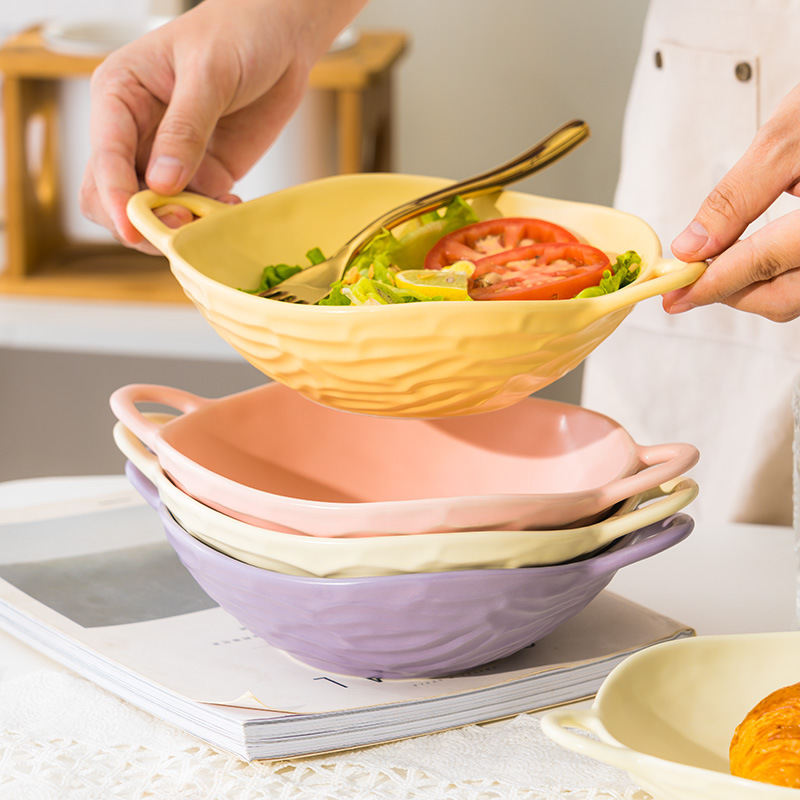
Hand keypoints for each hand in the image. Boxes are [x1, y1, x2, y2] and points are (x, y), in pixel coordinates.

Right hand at [80, 0, 365, 252]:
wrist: (280, 39)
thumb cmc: (237, 35)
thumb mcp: (209, 74)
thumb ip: (185, 129)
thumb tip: (162, 184)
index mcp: (119, 97)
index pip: (104, 158)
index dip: (115, 198)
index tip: (132, 228)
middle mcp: (135, 133)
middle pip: (111, 196)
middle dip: (139, 219)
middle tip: (182, 226)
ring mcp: (168, 159)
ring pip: (151, 212)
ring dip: (176, 226)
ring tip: (211, 218)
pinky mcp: (202, 176)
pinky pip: (193, 214)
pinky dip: (208, 223)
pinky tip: (233, 206)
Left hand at [664, 82, 799, 321]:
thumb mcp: (787, 138)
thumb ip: (736, 197)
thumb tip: (692, 246)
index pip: (765, 261)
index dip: (713, 282)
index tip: (675, 294)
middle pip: (784, 297)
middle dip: (730, 293)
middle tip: (689, 284)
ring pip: (798, 296)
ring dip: (753, 288)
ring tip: (717, 267)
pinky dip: (779, 277)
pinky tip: (752, 260)